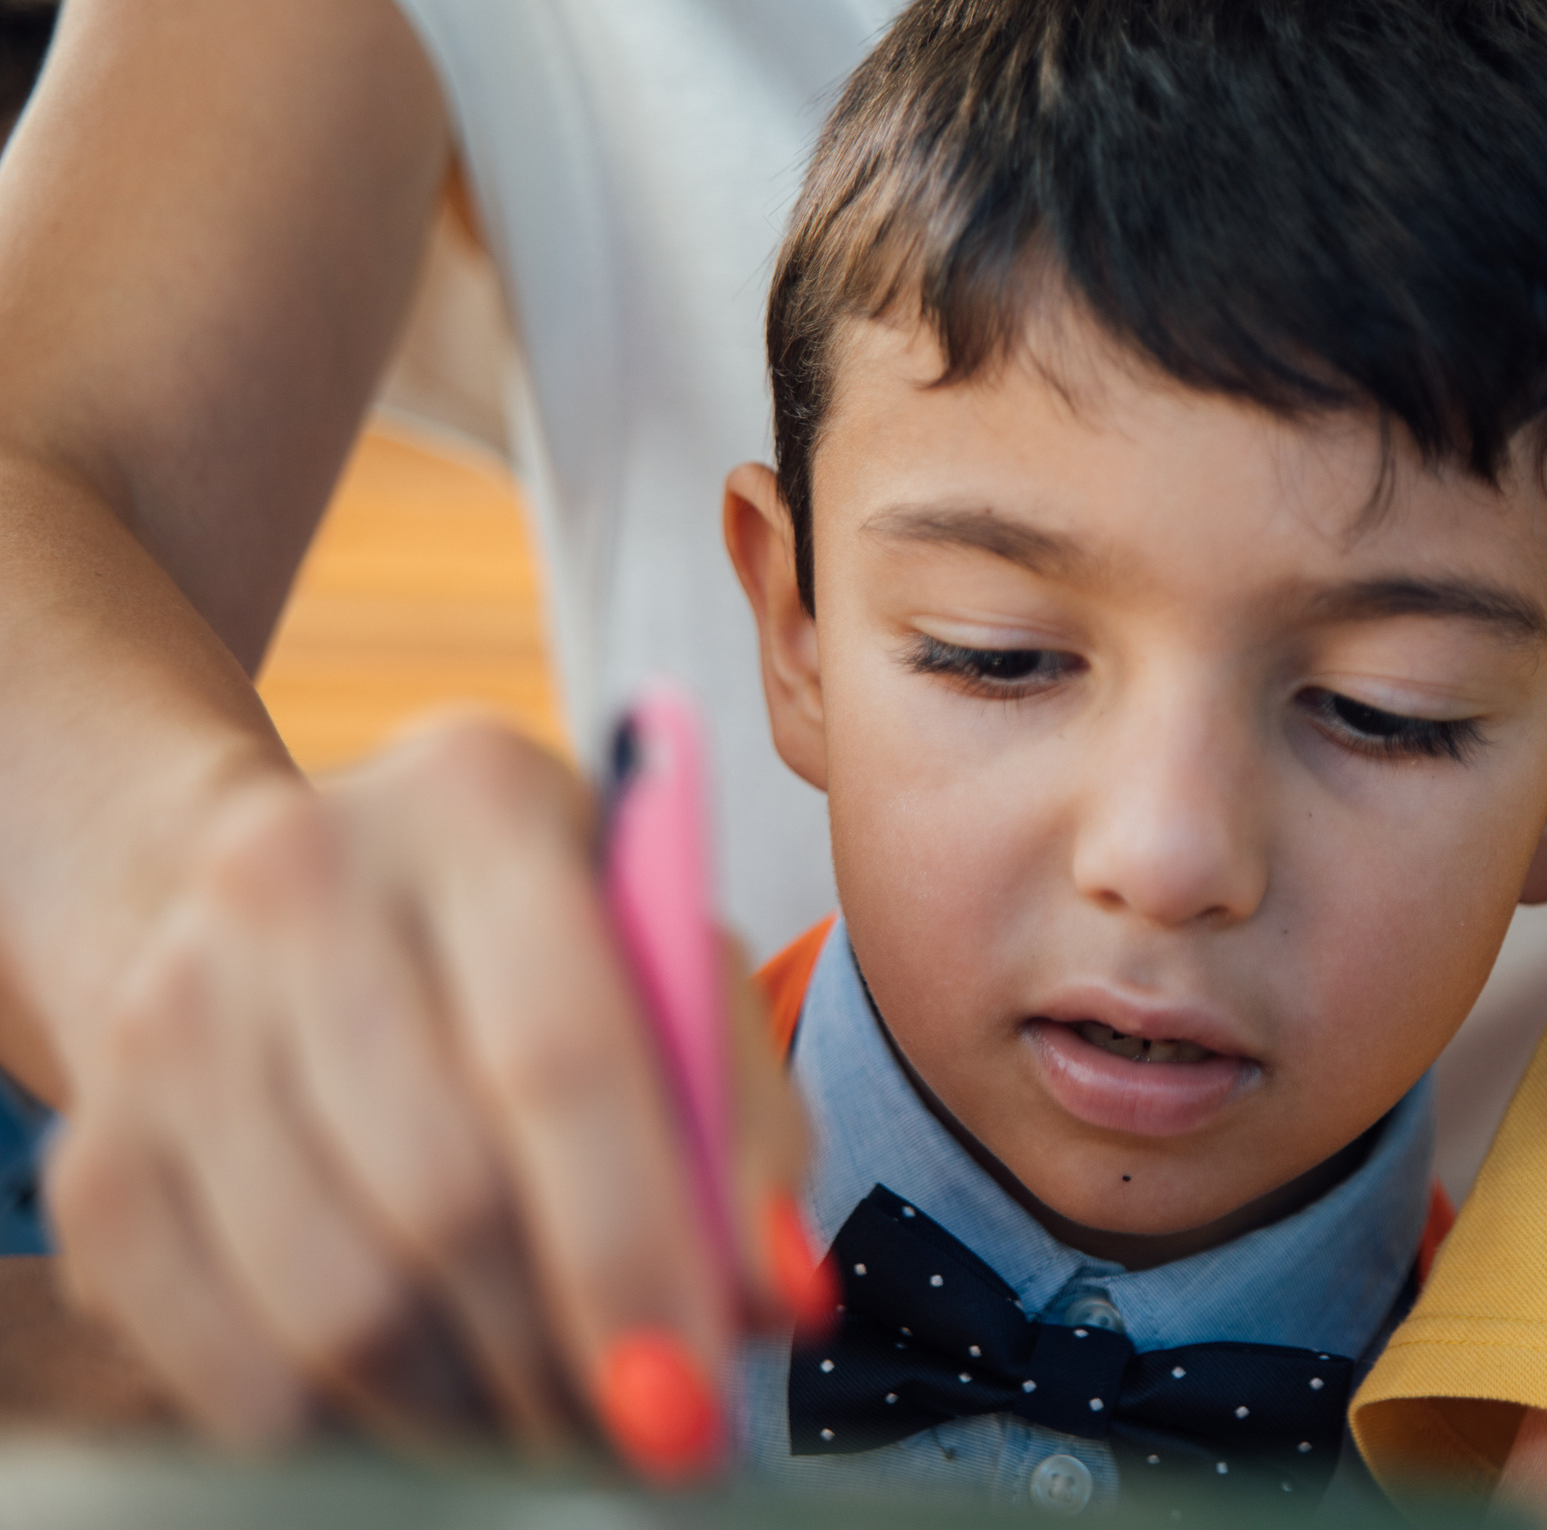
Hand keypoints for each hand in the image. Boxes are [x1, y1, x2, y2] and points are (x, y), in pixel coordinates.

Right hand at [40, 715, 809, 1465]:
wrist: (275, 907)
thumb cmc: (525, 950)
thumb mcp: (662, 972)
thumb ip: (739, 1120)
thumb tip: (775, 1295)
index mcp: (476, 799)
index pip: (564, 1058)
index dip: (634, 1249)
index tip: (692, 1395)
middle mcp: (300, 873)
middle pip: (448, 1195)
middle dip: (560, 1354)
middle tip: (634, 1426)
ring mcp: (173, 1007)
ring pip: (338, 1298)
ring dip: (464, 1405)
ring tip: (542, 1409)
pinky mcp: (93, 1145)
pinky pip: (225, 1355)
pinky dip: (340, 1420)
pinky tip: (419, 1396)